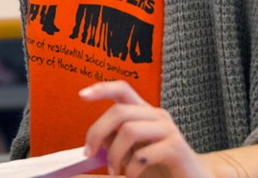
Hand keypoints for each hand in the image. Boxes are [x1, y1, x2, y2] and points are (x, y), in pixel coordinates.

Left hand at [81, 81, 209, 176]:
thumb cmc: (161, 166)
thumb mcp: (133, 150)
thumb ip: (116, 141)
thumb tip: (92, 141)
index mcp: (145, 112)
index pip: (122, 89)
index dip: (101, 88)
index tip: (81, 95)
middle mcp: (157, 116)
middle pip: (118, 111)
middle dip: (97, 132)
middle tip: (89, 153)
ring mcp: (168, 130)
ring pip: (128, 130)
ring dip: (114, 154)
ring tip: (114, 170)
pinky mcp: (176, 148)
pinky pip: (143, 154)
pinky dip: (131, 168)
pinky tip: (132, 175)